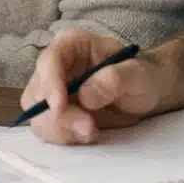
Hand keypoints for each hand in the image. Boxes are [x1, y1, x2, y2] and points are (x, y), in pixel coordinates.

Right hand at [21, 29, 171, 144]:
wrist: (145, 94)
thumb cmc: (141, 76)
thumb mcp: (138, 73)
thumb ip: (115, 78)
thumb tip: (85, 95)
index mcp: (71, 45)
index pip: (49, 61)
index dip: (50, 83)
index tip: (60, 105)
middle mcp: (55, 67)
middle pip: (38, 93)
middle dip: (59, 115)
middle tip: (89, 128)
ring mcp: (52, 92)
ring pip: (38, 116)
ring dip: (62, 130)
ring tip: (92, 132)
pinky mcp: (55, 115)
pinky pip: (48, 130)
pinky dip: (65, 138)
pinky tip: (87, 135)